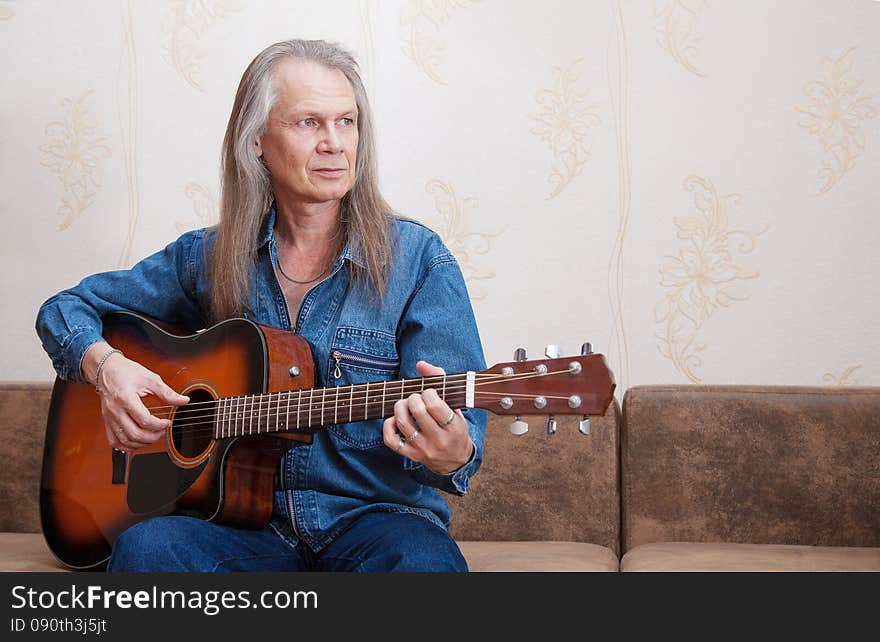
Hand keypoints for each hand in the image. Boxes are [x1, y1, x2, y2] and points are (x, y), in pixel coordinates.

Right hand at [85, 343, 188, 450]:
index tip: (167, 422)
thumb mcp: (150, 379)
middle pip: (134, 434)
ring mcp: (109, 418)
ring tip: (153, 436)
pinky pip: (114, 441)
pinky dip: (127, 446)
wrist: (106, 369)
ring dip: (141, 443)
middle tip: (162, 431)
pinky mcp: (107, 421)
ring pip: (124, 441)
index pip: (144, 420)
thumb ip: (167, 392)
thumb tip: (183, 400)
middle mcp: (115, 410)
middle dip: (152, 437)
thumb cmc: (125, 372)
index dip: (159, 425)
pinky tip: (137, 441)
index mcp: (125, 398)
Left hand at [382, 360, 473, 474]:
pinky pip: (391, 440)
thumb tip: (420, 364)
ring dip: (400, 407)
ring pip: (403, 423)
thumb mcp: (456, 406)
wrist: (455, 459)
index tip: (429, 393)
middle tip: (416, 398)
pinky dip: (388, 425)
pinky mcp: (410, 455)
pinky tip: (395, 419)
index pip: (435, 405)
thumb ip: (440, 380)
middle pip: (417, 412)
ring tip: (405, 404)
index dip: (428, 393)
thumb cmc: (455, 427)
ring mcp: (423, 449)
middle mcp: (438, 440)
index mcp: (453, 427)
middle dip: (413, 398)